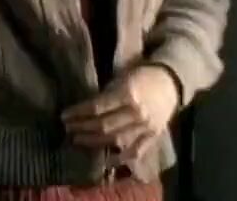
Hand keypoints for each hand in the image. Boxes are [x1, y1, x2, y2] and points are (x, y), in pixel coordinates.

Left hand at [62, 65, 179, 161]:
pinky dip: (119, 159)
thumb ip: (106, 95)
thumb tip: (85, 110)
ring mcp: (145, 127)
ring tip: (78, 139)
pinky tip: (104, 161)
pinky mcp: (152, 136)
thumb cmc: (143, 75)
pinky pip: (135, 151)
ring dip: (93, 142)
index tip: (64, 115)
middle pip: (103, 125)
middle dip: (82, 128)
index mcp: (128, 94)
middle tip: (68, 128)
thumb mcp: (122, 78)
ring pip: (115, 140)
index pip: (97, 107)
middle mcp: (136, 113)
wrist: (172, 82)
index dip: (78, 113)